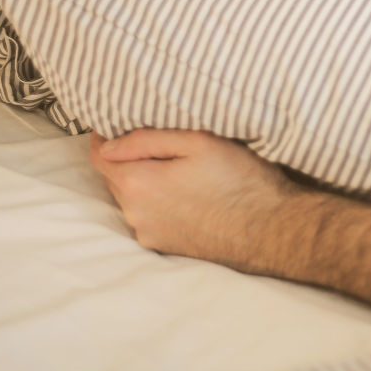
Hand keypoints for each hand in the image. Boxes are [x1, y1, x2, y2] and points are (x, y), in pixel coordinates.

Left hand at [89, 129, 297, 272]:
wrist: (271, 230)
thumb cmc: (240, 179)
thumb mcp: (198, 142)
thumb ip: (146, 139)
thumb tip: (107, 144)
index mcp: (138, 184)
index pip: (99, 156)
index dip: (104, 136)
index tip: (118, 123)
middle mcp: (135, 214)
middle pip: (116, 178)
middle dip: (128, 158)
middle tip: (158, 142)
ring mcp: (150, 235)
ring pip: (133, 199)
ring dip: (145, 182)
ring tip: (178, 169)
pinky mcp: (166, 248)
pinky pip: (150, 218)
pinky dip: (158, 203)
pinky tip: (187, 194)